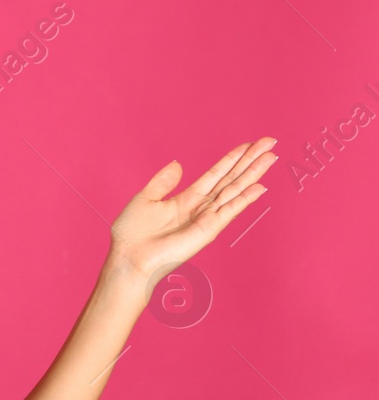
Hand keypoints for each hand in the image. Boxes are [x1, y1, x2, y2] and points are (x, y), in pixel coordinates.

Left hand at [106, 137, 275, 295]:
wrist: (129, 257)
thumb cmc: (133, 234)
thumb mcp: (146, 198)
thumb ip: (164, 181)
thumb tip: (178, 163)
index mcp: (187, 198)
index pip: (216, 174)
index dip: (232, 159)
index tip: (250, 144)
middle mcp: (201, 207)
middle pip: (231, 179)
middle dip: (250, 161)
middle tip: (269, 141)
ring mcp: (207, 218)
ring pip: (235, 190)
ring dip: (253, 173)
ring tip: (271, 157)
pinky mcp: (208, 230)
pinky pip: (229, 210)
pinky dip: (245, 199)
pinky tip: (260, 187)